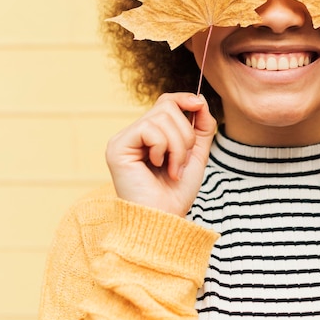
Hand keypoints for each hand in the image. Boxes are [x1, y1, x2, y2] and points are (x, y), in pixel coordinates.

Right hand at [105, 92, 216, 215]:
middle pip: (167, 106)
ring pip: (161, 117)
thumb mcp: (196, 155)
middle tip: (181, 162)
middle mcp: (134, 134)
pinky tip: (158, 166)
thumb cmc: (177, 193)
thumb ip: (201, 128)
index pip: (166, 102)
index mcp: (151, 135)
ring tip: (173, 169)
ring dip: (178, 146)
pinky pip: (149, 128)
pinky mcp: (117, 147)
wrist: (164, 220)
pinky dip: (163, 148)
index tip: (199, 104)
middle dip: (186, 134)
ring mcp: (123, 139)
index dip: (184, 99)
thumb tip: (200, 101)